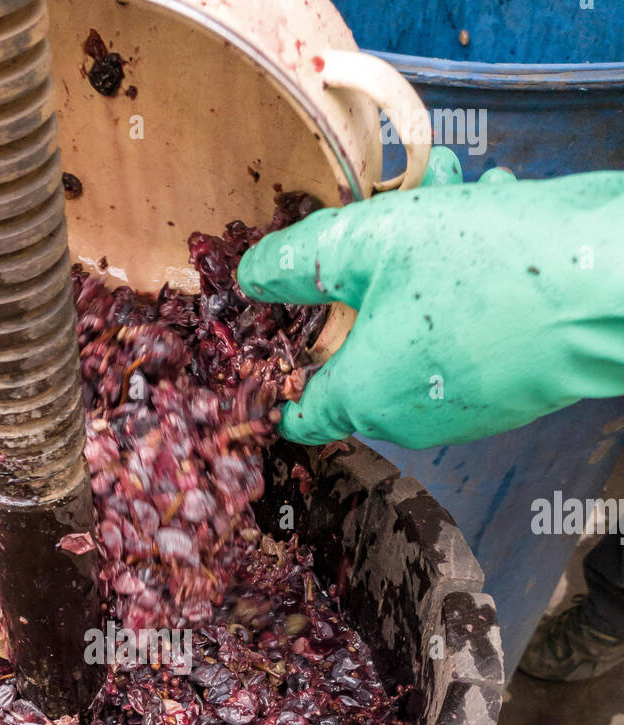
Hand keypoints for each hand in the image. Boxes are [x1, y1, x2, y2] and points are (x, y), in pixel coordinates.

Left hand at [236, 156, 623, 448]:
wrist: (604, 289)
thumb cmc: (482, 268)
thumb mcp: (371, 242)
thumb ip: (301, 262)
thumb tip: (251, 277)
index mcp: (362, 396)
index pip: (300, 414)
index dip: (278, 379)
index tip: (274, 338)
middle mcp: (407, 417)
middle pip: (360, 351)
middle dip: (363, 281)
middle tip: (382, 215)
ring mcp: (461, 408)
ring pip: (415, 330)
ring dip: (420, 264)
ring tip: (451, 191)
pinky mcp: (505, 389)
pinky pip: (463, 332)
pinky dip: (464, 282)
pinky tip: (491, 212)